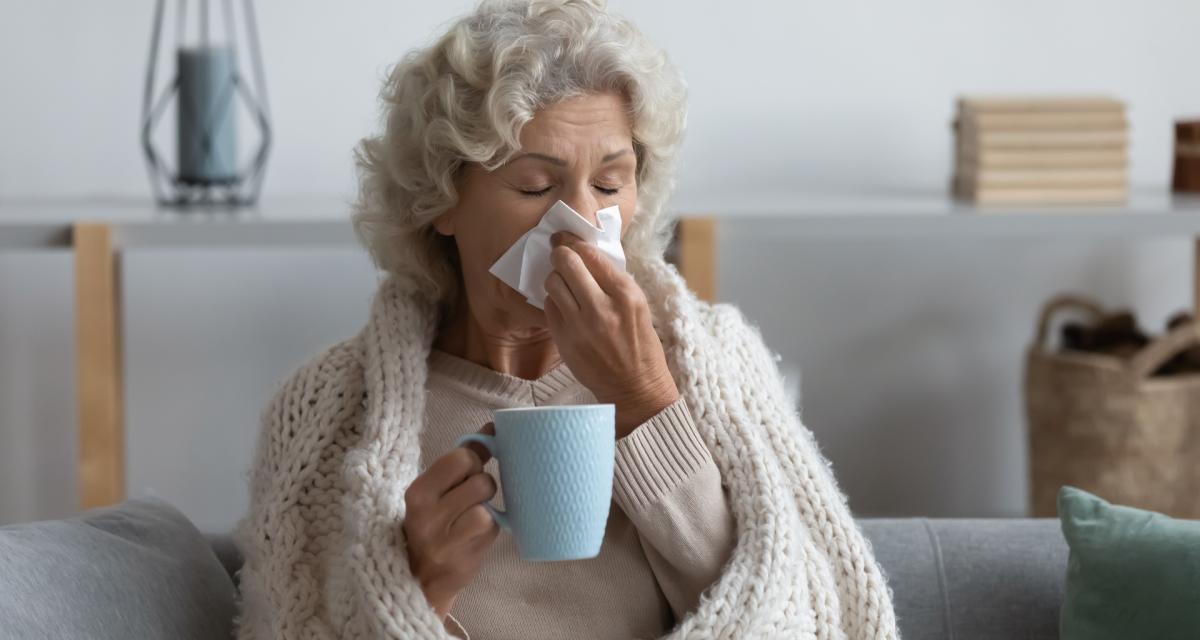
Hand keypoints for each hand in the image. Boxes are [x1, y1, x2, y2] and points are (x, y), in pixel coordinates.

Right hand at [402, 422, 500, 619]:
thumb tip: (493, 428)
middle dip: (482, 485)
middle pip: (480, 481)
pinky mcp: (465, 559)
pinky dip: (489, 529)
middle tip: (470, 497)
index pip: (460, 458)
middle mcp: (427, 516)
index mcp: (417, 493)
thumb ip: (462, 460)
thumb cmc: (431, 524)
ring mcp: (446, 541)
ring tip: (472, 516)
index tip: (468, 471)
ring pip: (487, 506)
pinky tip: (474, 535)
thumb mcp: (435, 490)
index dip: (473, 462)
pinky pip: (492, 529)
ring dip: (486, 508)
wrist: (417, 579)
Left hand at [543, 231, 679, 437]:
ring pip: (553, 283)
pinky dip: (554, 302)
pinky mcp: (565, 339)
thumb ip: (614, 281)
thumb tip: (588, 255)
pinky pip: (549, 307)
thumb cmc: (640, 345)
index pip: (591, 255)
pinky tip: (565, 306)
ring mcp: (580, 325)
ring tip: (564, 283)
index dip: (574, 242)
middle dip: (560, 253)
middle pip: (566, 262)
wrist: (634, 387)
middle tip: (558, 252)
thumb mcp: (638, 306)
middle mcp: (602, 307)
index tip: (567, 238)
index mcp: (625, 294)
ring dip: (556, 278)